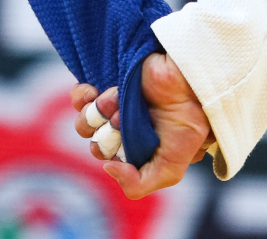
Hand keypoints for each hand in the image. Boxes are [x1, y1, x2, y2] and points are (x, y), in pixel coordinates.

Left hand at [69, 54, 212, 198]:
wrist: (187, 81)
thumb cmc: (185, 125)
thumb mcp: (170, 168)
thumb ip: (139, 184)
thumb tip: (107, 168)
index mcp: (137, 150)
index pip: (110, 160)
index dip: (111, 154)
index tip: (124, 143)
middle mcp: (125, 130)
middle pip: (95, 143)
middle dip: (104, 135)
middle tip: (121, 119)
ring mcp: (115, 106)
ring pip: (85, 122)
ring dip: (96, 114)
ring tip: (116, 100)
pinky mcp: (107, 83)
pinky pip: (79, 98)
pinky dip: (83, 96)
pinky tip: (94, 92)